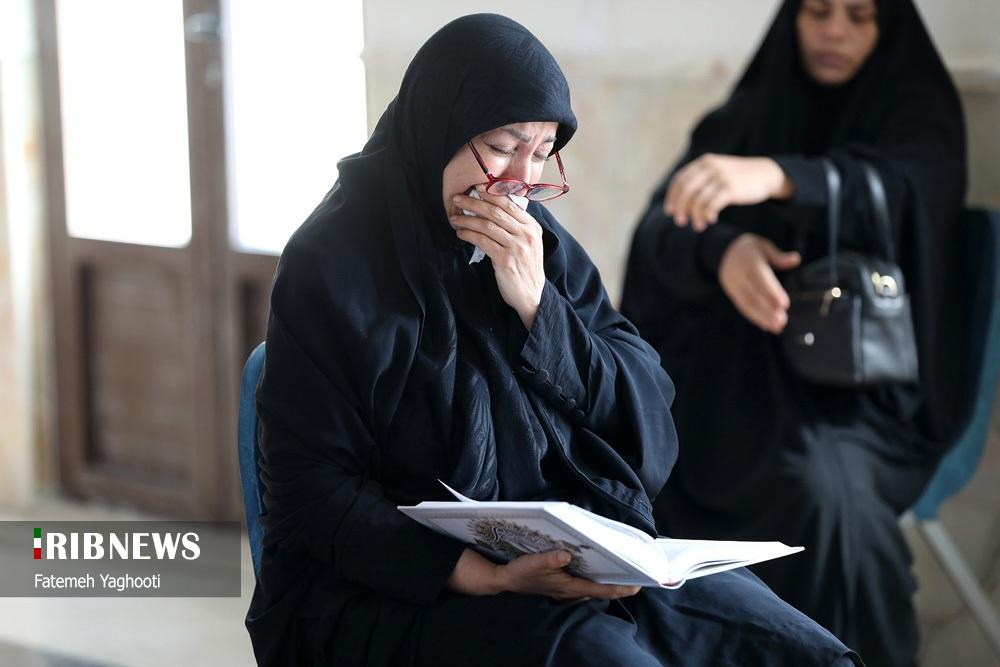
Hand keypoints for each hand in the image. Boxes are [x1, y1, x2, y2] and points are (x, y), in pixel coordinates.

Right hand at [447, 548, 640, 600]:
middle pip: (601, 588)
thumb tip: (566, 553)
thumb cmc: (519, 572)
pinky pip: (586, 579)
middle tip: (639, 573)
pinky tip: (599, 563)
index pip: (600, 590)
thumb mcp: (532, 564)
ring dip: (609, 578)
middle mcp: (572, 589)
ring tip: (625, 567)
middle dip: (620, 582)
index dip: (620, 588)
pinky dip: (596, 573)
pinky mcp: (563, 581)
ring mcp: (568, 586)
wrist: (504, 579)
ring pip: (594, 584)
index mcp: (569, 587)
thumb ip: (549, 560)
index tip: (638, 584)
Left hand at [450, 187, 545, 329]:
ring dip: (467, 220)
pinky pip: (483, 242)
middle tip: (457, 199)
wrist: (533, 295)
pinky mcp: (505, 260)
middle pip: (496, 211)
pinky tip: (461, 234)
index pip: (510, 204)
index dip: (490, 193)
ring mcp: (517, 247)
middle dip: (473, 203)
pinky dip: (469, 235)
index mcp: (532, 227)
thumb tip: (492, 210)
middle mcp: (526, 234)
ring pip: (487, 225)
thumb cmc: (526, 268)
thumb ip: (516, 227)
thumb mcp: (529, 244)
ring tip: (455, 218)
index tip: (475, 188)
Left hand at [664, 154, 793, 230]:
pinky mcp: (731, 188)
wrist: (765, 174)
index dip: (672, 197)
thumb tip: (680, 203)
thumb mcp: (717, 172)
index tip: (669, 211)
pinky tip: (710, 220)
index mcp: (704, 162)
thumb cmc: (738, 178)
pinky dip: (707, 215)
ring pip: (698, 200)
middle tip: (680, 222)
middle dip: (680, 208)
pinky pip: (711, 205)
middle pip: (686, 191)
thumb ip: (700, 181)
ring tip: (698, 226)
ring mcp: (721, 177)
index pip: (680, 180)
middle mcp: (710, 167)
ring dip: (695, 216)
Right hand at [718, 234, 800, 333]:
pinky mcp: (732, 294)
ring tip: (777, 327)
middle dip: (767, 309)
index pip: (760, 278)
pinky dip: (754, 317)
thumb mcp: (763, 245)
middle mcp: (738, 275)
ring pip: (747, 304)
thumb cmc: (749, 249)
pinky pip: (743, 307)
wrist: (724, 252)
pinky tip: (766, 325)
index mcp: (748, 261)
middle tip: (782, 321)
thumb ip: (778, 256)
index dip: (771, 292)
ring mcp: (733, 286)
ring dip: (762, 317)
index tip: (784, 304)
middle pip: (753, 294)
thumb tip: (795, 259)